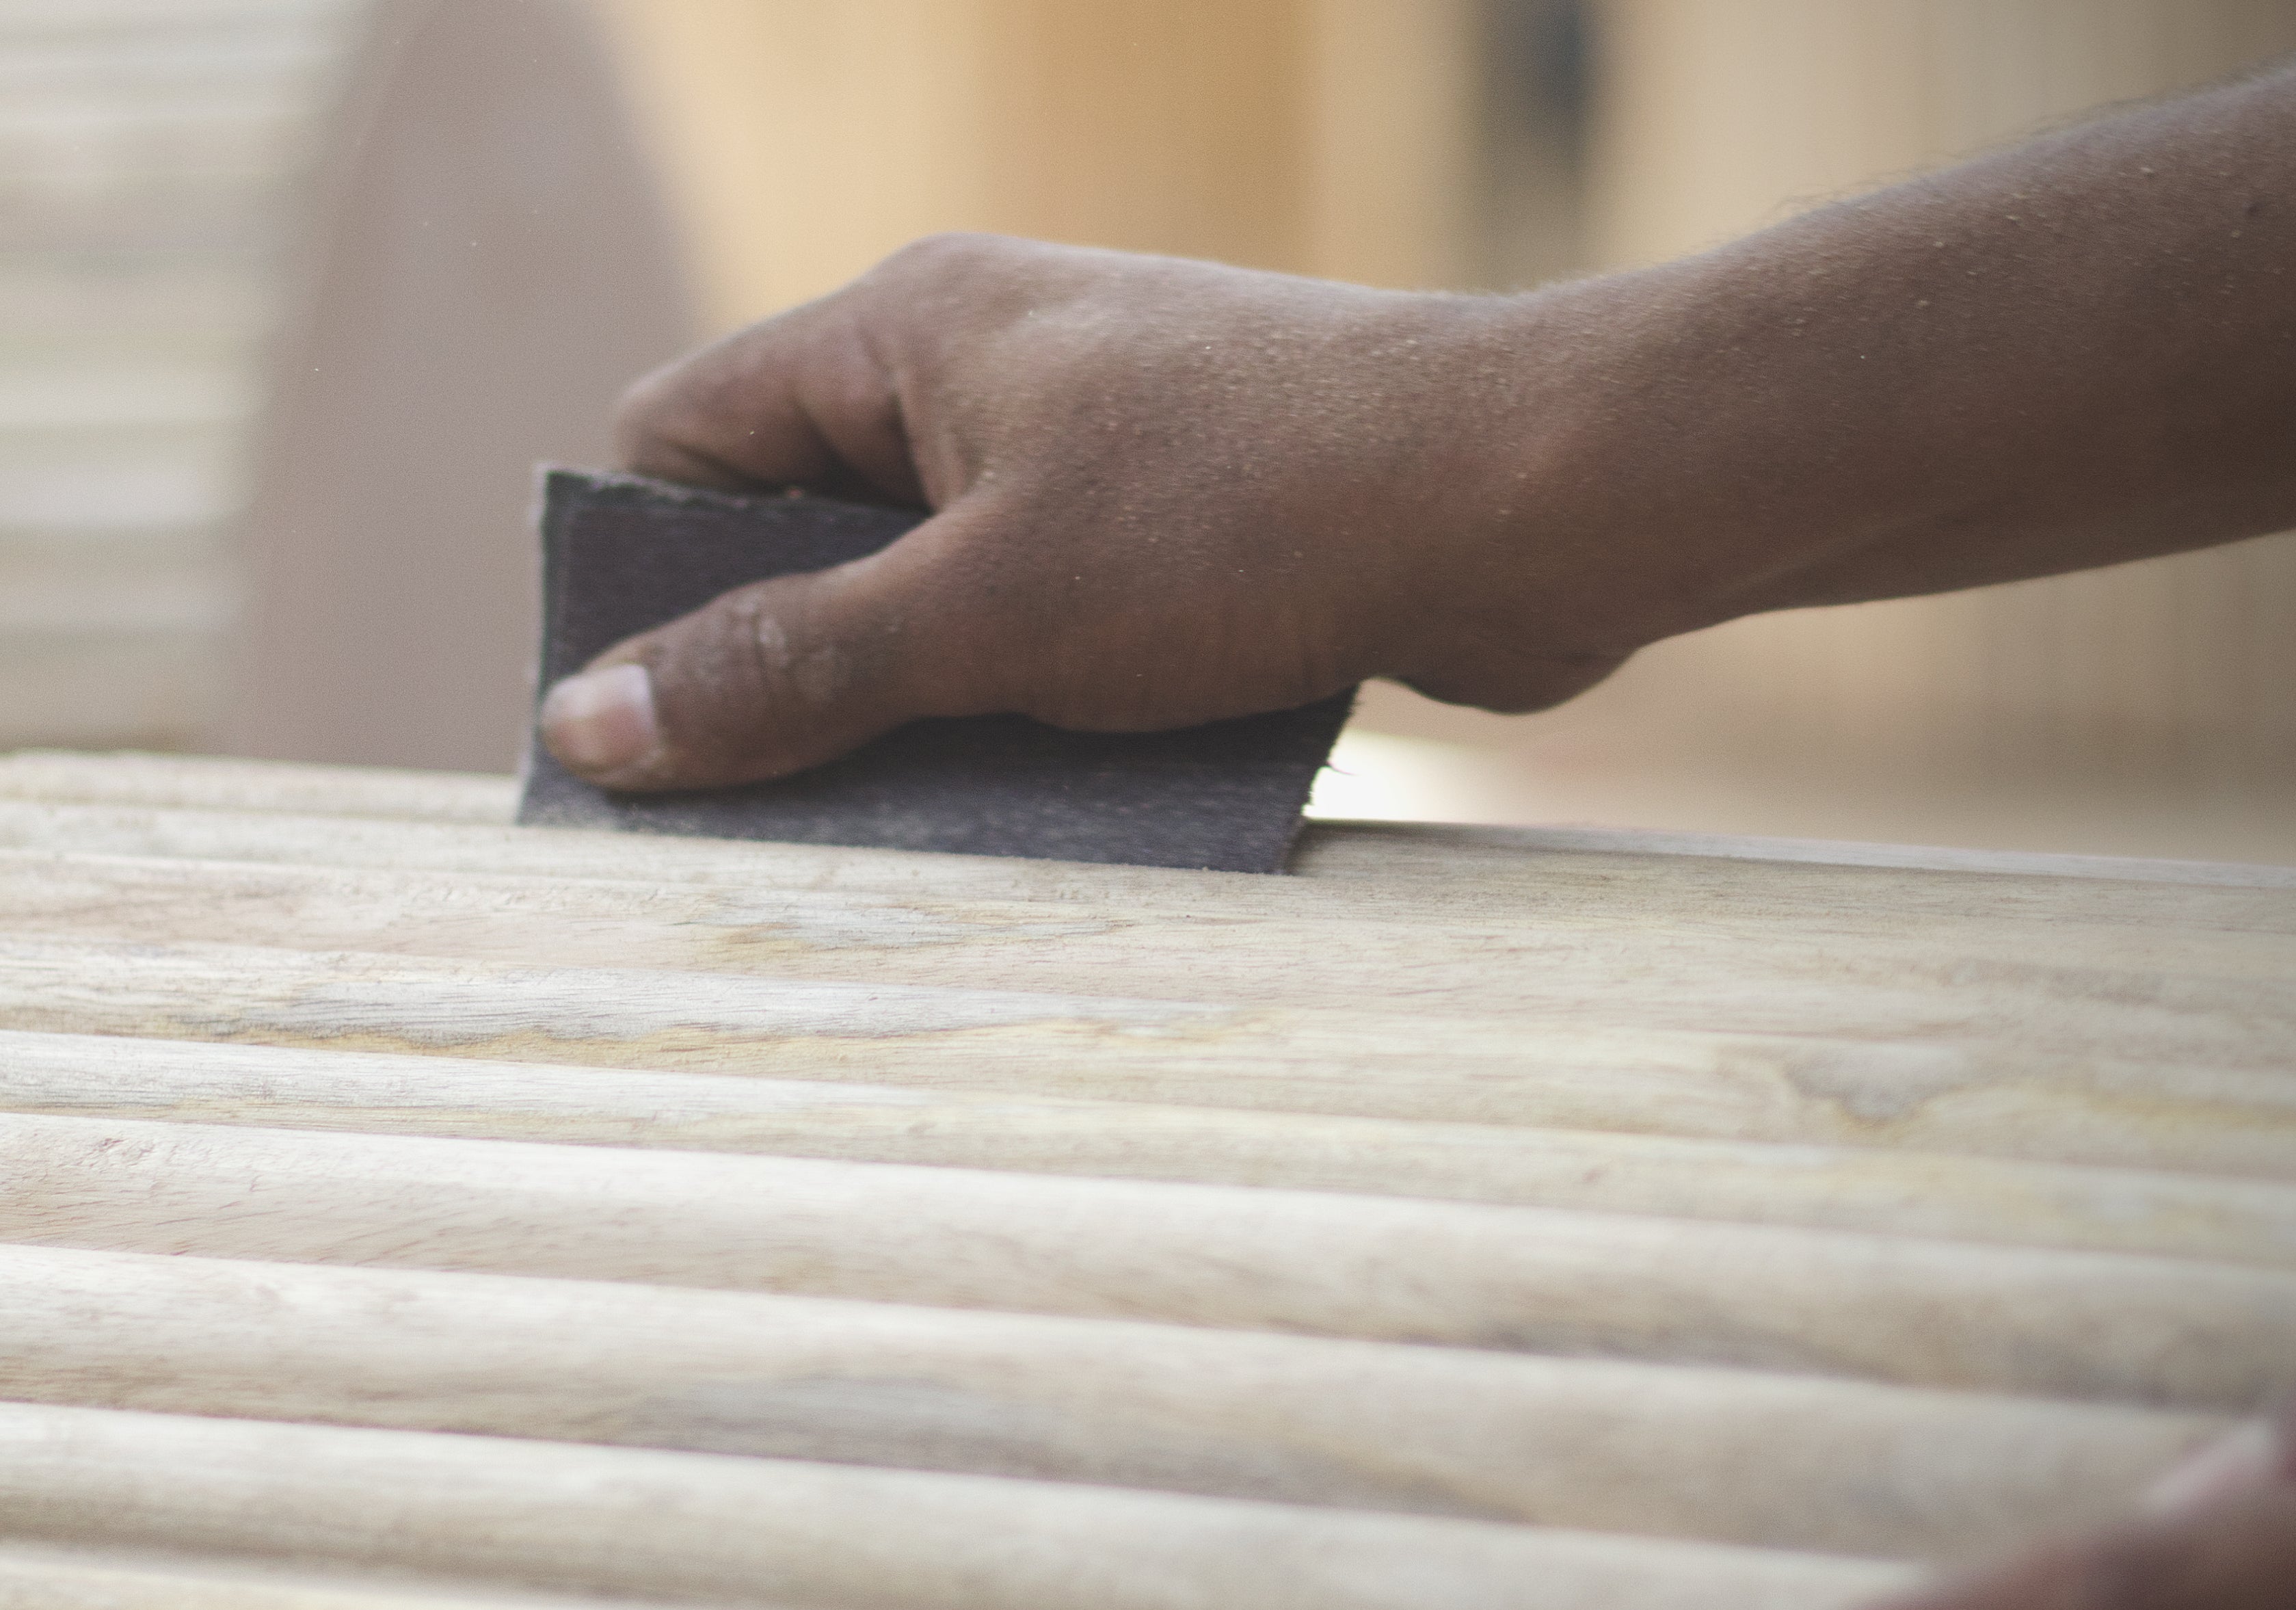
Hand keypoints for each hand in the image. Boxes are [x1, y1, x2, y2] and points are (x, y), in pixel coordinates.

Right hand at [536, 234, 1633, 790]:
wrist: (1529, 500)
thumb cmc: (1257, 513)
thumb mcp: (991, 607)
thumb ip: (794, 665)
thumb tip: (593, 722)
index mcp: (908, 332)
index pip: (684, 433)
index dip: (636, 575)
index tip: (633, 724)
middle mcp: (992, 372)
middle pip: (808, 525)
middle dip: (784, 663)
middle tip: (763, 815)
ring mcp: (1101, 448)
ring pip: (941, 592)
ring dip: (920, 709)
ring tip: (912, 828)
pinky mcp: (1192, 530)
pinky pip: (1058, 627)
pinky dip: (1036, 711)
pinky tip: (1050, 803)